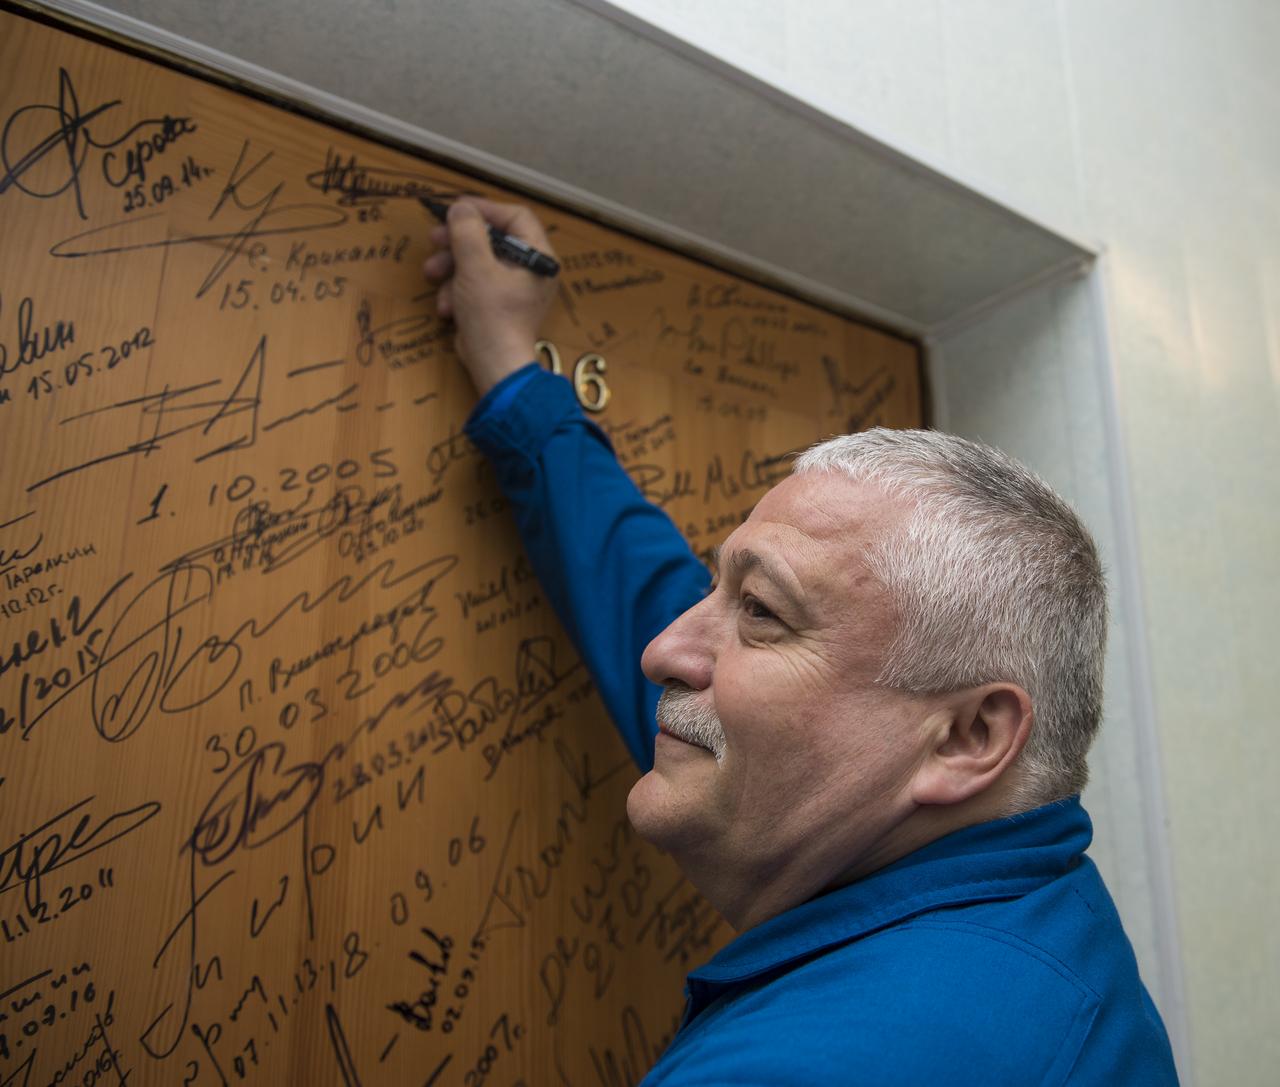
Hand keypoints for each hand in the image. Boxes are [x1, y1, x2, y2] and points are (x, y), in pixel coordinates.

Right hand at [422, 197, 558, 394]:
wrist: (494, 367)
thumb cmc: (492, 316)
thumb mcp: (476, 268)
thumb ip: (467, 232)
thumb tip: (461, 208)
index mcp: (538, 257)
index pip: (515, 217)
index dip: (484, 209)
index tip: (455, 209)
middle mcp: (531, 270)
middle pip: (492, 239)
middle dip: (458, 241)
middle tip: (433, 239)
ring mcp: (514, 289)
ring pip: (478, 262)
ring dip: (451, 268)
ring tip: (432, 274)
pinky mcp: (498, 305)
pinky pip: (475, 285)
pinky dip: (458, 291)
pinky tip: (447, 306)